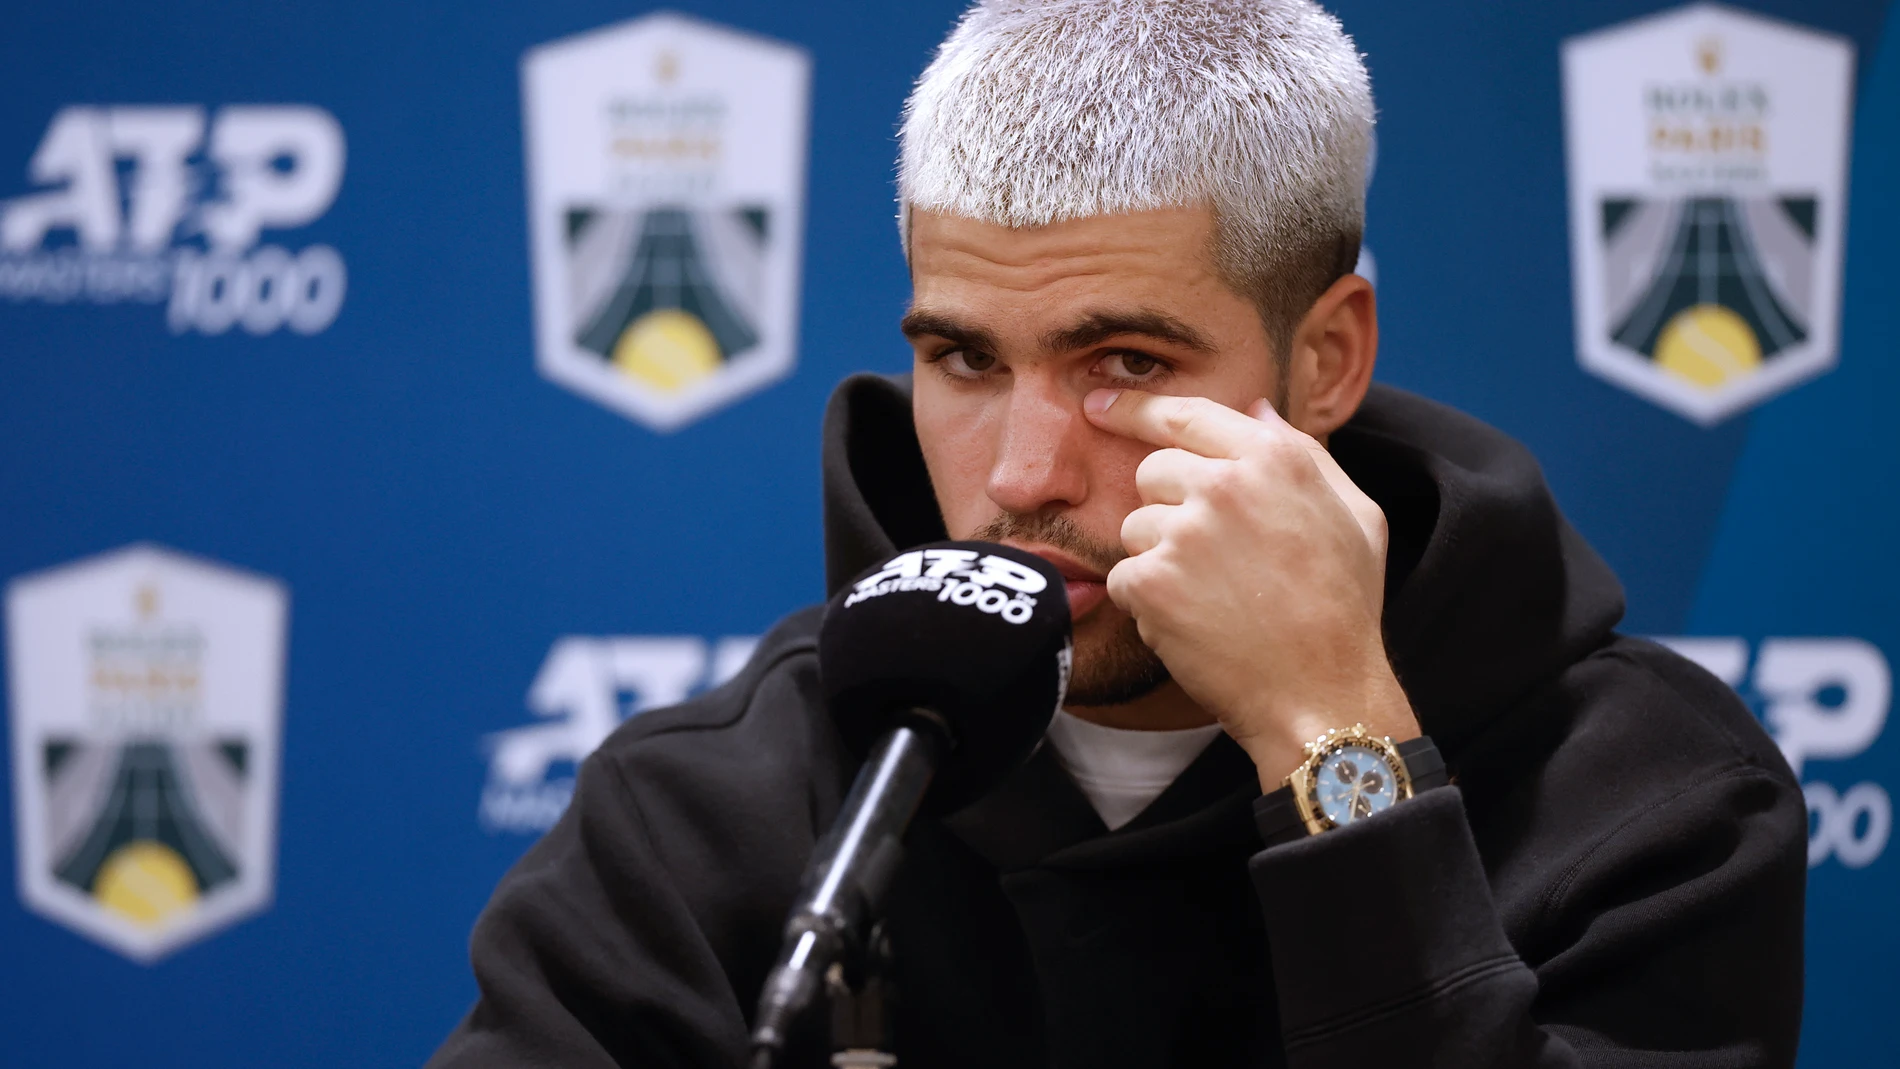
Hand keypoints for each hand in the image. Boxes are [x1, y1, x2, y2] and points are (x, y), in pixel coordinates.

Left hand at [1082, 388, 1418, 786]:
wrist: (1322, 695)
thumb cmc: (1344, 610)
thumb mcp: (1357, 517)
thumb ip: (1306, 456)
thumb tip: (1256, 409)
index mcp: (1274, 459)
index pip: (1185, 414)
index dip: (1134, 407)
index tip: (1097, 402)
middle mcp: (1224, 485)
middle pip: (1153, 471)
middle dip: (1170, 507)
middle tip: (1213, 558)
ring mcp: (1184, 532)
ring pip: (1135, 526)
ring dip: (1159, 558)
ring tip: (1214, 597)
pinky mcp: (1151, 581)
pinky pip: (1123, 576)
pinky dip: (1148, 603)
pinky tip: (1195, 624)